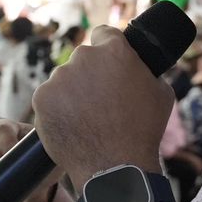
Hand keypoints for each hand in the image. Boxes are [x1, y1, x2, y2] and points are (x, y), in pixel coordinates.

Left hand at [31, 25, 172, 182]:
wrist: (114, 167)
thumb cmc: (143, 131)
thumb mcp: (161, 92)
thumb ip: (145, 70)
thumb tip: (140, 65)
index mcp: (115, 50)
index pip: (103, 34)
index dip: (107, 48)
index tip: (107, 64)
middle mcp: (83, 57)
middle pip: (82, 59)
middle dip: (89, 74)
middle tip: (99, 101)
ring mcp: (59, 77)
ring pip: (64, 79)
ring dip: (72, 93)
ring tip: (87, 119)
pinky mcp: (41, 98)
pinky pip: (48, 98)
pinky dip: (56, 109)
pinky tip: (72, 125)